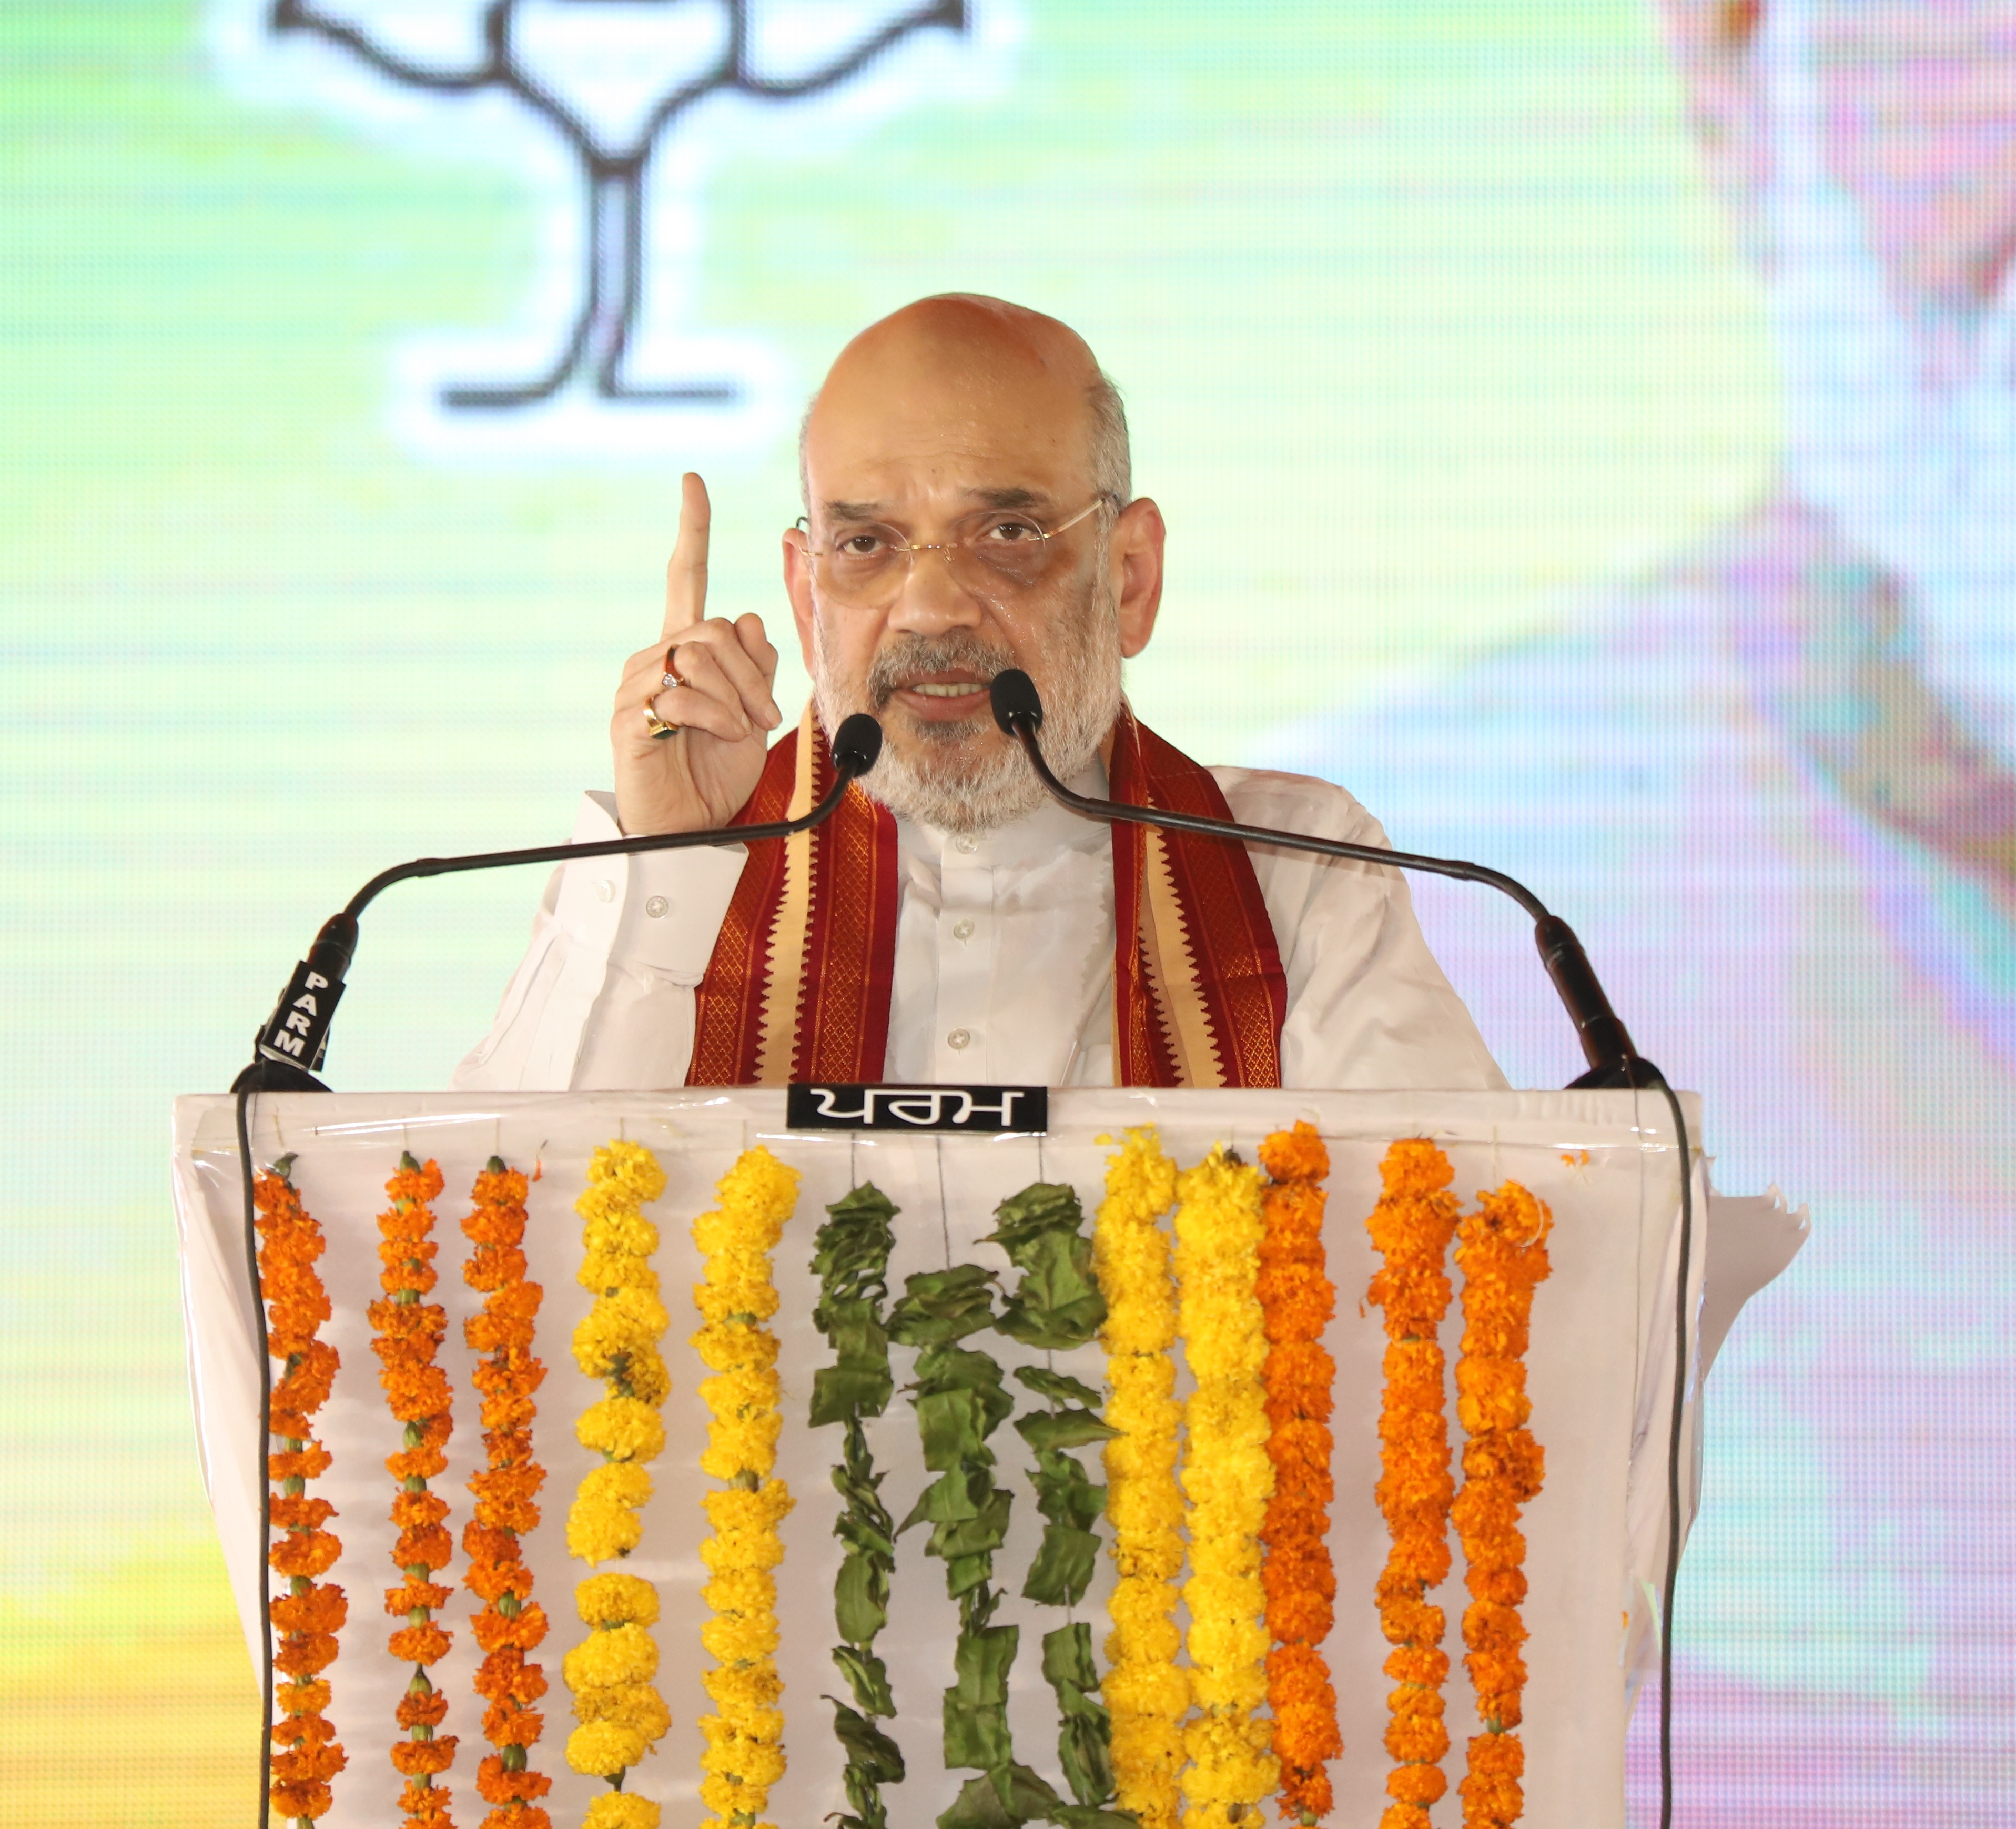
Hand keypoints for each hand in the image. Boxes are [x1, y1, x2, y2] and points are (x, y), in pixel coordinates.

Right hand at [611, 473, 783, 835]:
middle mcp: (654, 655)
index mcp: (685, 647)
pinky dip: (714, 717)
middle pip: (714, 628)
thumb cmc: (716, 767)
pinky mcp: (629, 717)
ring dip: (736, 699)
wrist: (688, 825)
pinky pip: (681, 695)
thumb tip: (750, 621)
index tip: (693, 483)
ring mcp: (636, 684)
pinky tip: (718, 736)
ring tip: (739, 732)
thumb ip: (757, 662)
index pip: (687, 578)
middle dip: (751, 673)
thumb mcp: (752, 709)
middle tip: (762, 717)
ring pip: (700, 657)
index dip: (692, 531)